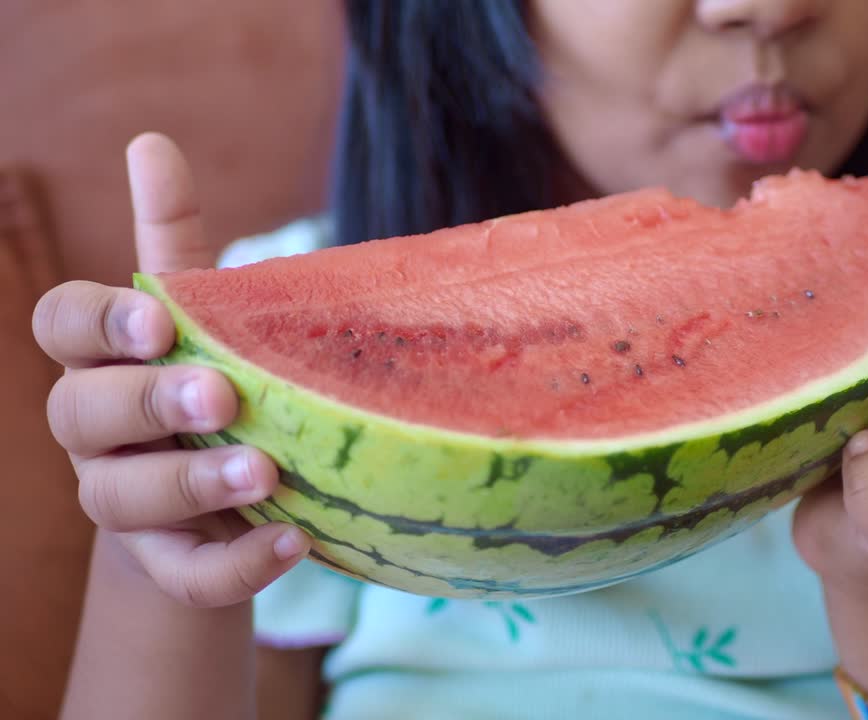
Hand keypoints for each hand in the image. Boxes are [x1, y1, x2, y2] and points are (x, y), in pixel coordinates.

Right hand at [33, 133, 309, 606]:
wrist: (214, 504)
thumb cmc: (203, 384)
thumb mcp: (196, 316)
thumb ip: (171, 241)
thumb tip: (150, 141)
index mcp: (101, 359)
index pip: (62, 328)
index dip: (100, 323)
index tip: (159, 321)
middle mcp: (96, 432)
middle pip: (82, 413)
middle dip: (148, 403)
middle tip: (222, 396)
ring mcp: (124, 503)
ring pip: (121, 499)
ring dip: (193, 484)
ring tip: (266, 471)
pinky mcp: (166, 564)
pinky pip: (185, 575)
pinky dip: (236, 565)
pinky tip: (293, 542)